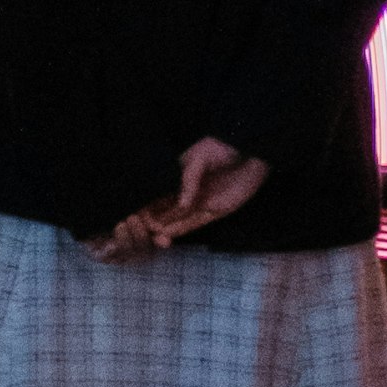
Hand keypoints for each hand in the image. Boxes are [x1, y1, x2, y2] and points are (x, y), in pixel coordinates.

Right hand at [95, 135, 269, 255]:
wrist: (252, 152)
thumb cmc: (223, 148)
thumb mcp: (201, 157)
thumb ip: (189, 180)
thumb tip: (180, 204)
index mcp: (179, 174)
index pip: (159, 192)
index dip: (147, 204)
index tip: (135, 216)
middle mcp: (187, 191)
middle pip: (166, 209)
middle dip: (153, 221)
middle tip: (142, 231)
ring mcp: (200, 201)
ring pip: (178, 219)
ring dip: (165, 229)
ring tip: (152, 238)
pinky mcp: (214, 211)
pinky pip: (194, 223)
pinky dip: (180, 230)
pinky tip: (167, 236)